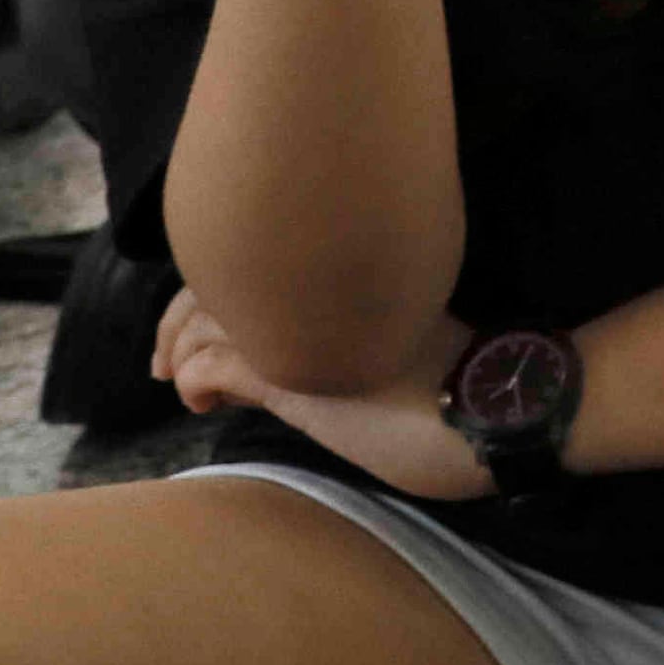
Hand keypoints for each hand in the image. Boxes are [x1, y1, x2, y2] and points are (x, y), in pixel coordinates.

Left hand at [153, 289, 488, 501]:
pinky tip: (198, 399)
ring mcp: (305, 330)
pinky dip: (193, 378)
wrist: (501, 408)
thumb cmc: (464, 384)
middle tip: (163, 361)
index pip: (260, 256)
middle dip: (179, 320)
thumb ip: (350, 332)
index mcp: (346, 275)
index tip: (199, 329)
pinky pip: (215, 365)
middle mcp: (319, 291)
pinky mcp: (295, 378)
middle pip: (221, 278)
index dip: (219, 285)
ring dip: (178, 348)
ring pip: (208, 318)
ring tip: (176, 379)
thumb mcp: (403, 342)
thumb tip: (308, 343)